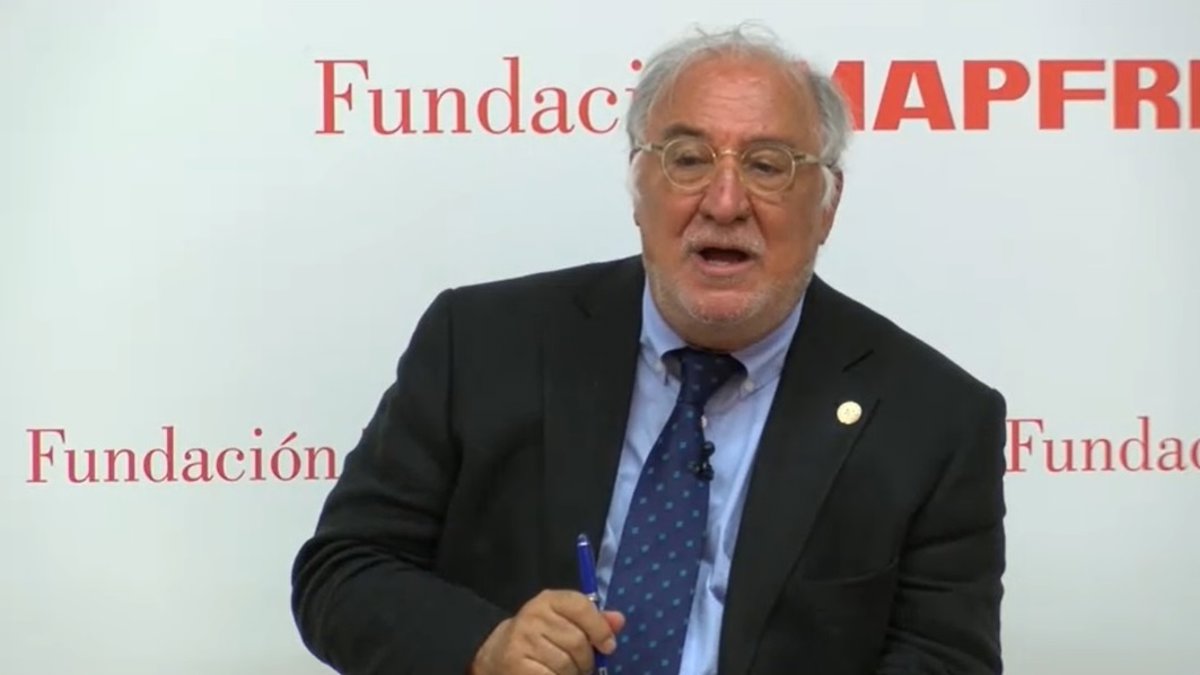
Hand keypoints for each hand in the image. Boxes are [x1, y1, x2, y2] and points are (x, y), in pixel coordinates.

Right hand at [470, 589, 624, 674]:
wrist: (498, 654)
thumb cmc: (541, 637)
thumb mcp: (564, 622)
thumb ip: (593, 621)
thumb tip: (619, 620)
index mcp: (548, 600)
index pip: (582, 606)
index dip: (600, 628)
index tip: (608, 646)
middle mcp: (533, 616)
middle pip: (578, 641)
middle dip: (586, 659)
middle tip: (581, 665)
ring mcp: (523, 640)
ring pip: (567, 664)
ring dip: (573, 673)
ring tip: (563, 671)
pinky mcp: (517, 664)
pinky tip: (552, 674)